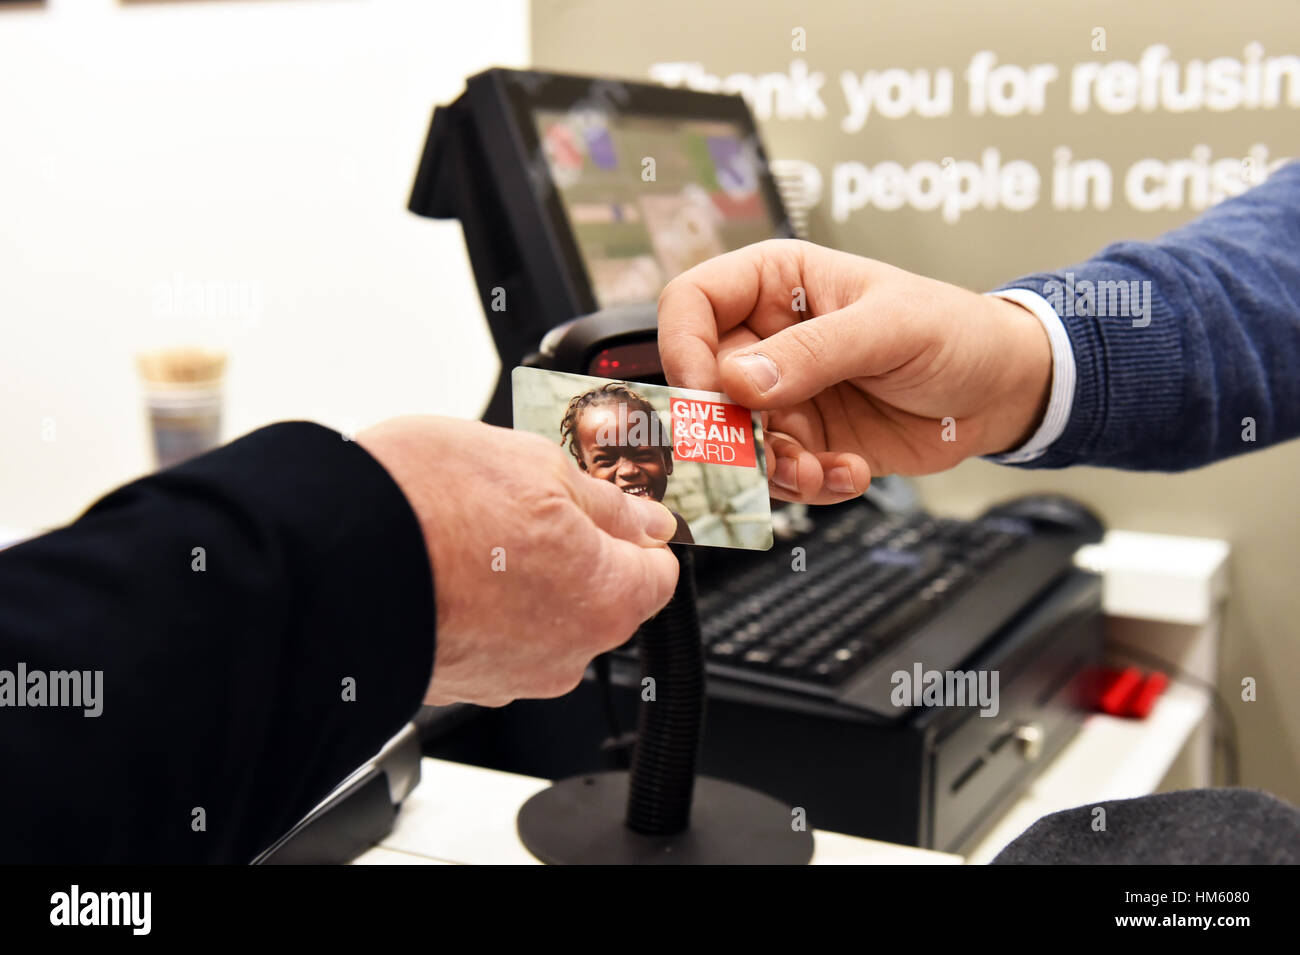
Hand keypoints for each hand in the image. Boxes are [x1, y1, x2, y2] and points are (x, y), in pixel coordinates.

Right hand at [357, 416, 679, 706]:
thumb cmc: (427, 506)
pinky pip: (489, 639)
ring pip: (541, 620)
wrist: (323, 559)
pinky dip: (477, 607)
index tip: (611, 509)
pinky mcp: (457, 684)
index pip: (659, 572)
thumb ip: (607, 502)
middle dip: (575, 554)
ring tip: (471, 532)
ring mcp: (509, 677)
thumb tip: (646, 519)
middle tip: (524, 506)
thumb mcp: (537, 466)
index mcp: (608, 598)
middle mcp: (568, 654)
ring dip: (521, 580)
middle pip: (600, 600)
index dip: (637, 532)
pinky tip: (443, 566)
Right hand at [658, 240, 1051, 503]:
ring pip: (737, 442)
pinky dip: (809, 486)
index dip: (683, 347)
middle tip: (765, 453)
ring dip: (773, 468)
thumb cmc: (954, 331)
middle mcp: (767, 340)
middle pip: (704, 386)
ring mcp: (785, 395)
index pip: (691, 303)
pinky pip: (779, 475)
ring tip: (822, 470)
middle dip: (732, 430)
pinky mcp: (807, 442)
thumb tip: (739, 382)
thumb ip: (813, 351)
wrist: (1002, 390)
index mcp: (774, 284)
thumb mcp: (888, 327)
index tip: (706, 394)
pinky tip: (850, 472)